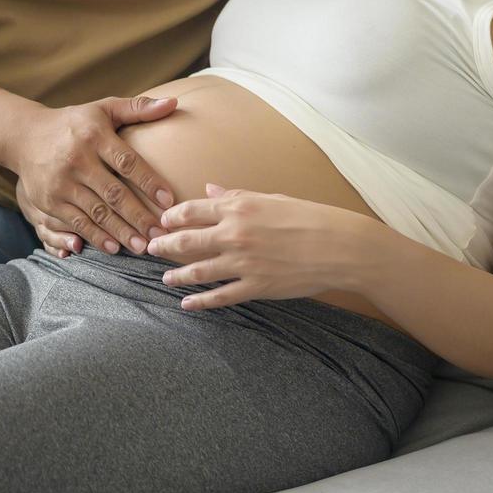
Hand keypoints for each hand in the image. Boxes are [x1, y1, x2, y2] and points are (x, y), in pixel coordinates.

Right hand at [3, 96, 178, 255]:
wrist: (25, 136)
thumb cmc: (74, 123)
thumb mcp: (103, 109)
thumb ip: (138, 107)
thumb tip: (174, 103)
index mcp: (94, 134)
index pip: (126, 161)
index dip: (148, 182)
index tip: (168, 200)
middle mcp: (77, 158)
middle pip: (113, 193)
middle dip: (139, 216)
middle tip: (161, 234)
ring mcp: (61, 182)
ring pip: (96, 212)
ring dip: (121, 232)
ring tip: (142, 247)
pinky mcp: (48, 200)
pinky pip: (76, 222)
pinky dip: (95, 236)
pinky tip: (114, 248)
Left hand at [146, 184, 370, 309]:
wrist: (341, 246)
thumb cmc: (310, 217)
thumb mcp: (271, 198)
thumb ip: (236, 195)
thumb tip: (209, 188)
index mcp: (238, 207)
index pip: (191, 211)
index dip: (172, 217)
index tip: (162, 222)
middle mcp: (235, 234)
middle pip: (186, 240)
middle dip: (164, 245)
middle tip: (151, 248)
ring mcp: (243, 262)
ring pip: (198, 271)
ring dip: (177, 275)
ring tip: (165, 277)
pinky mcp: (256, 286)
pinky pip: (220, 296)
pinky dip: (200, 302)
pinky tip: (187, 304)